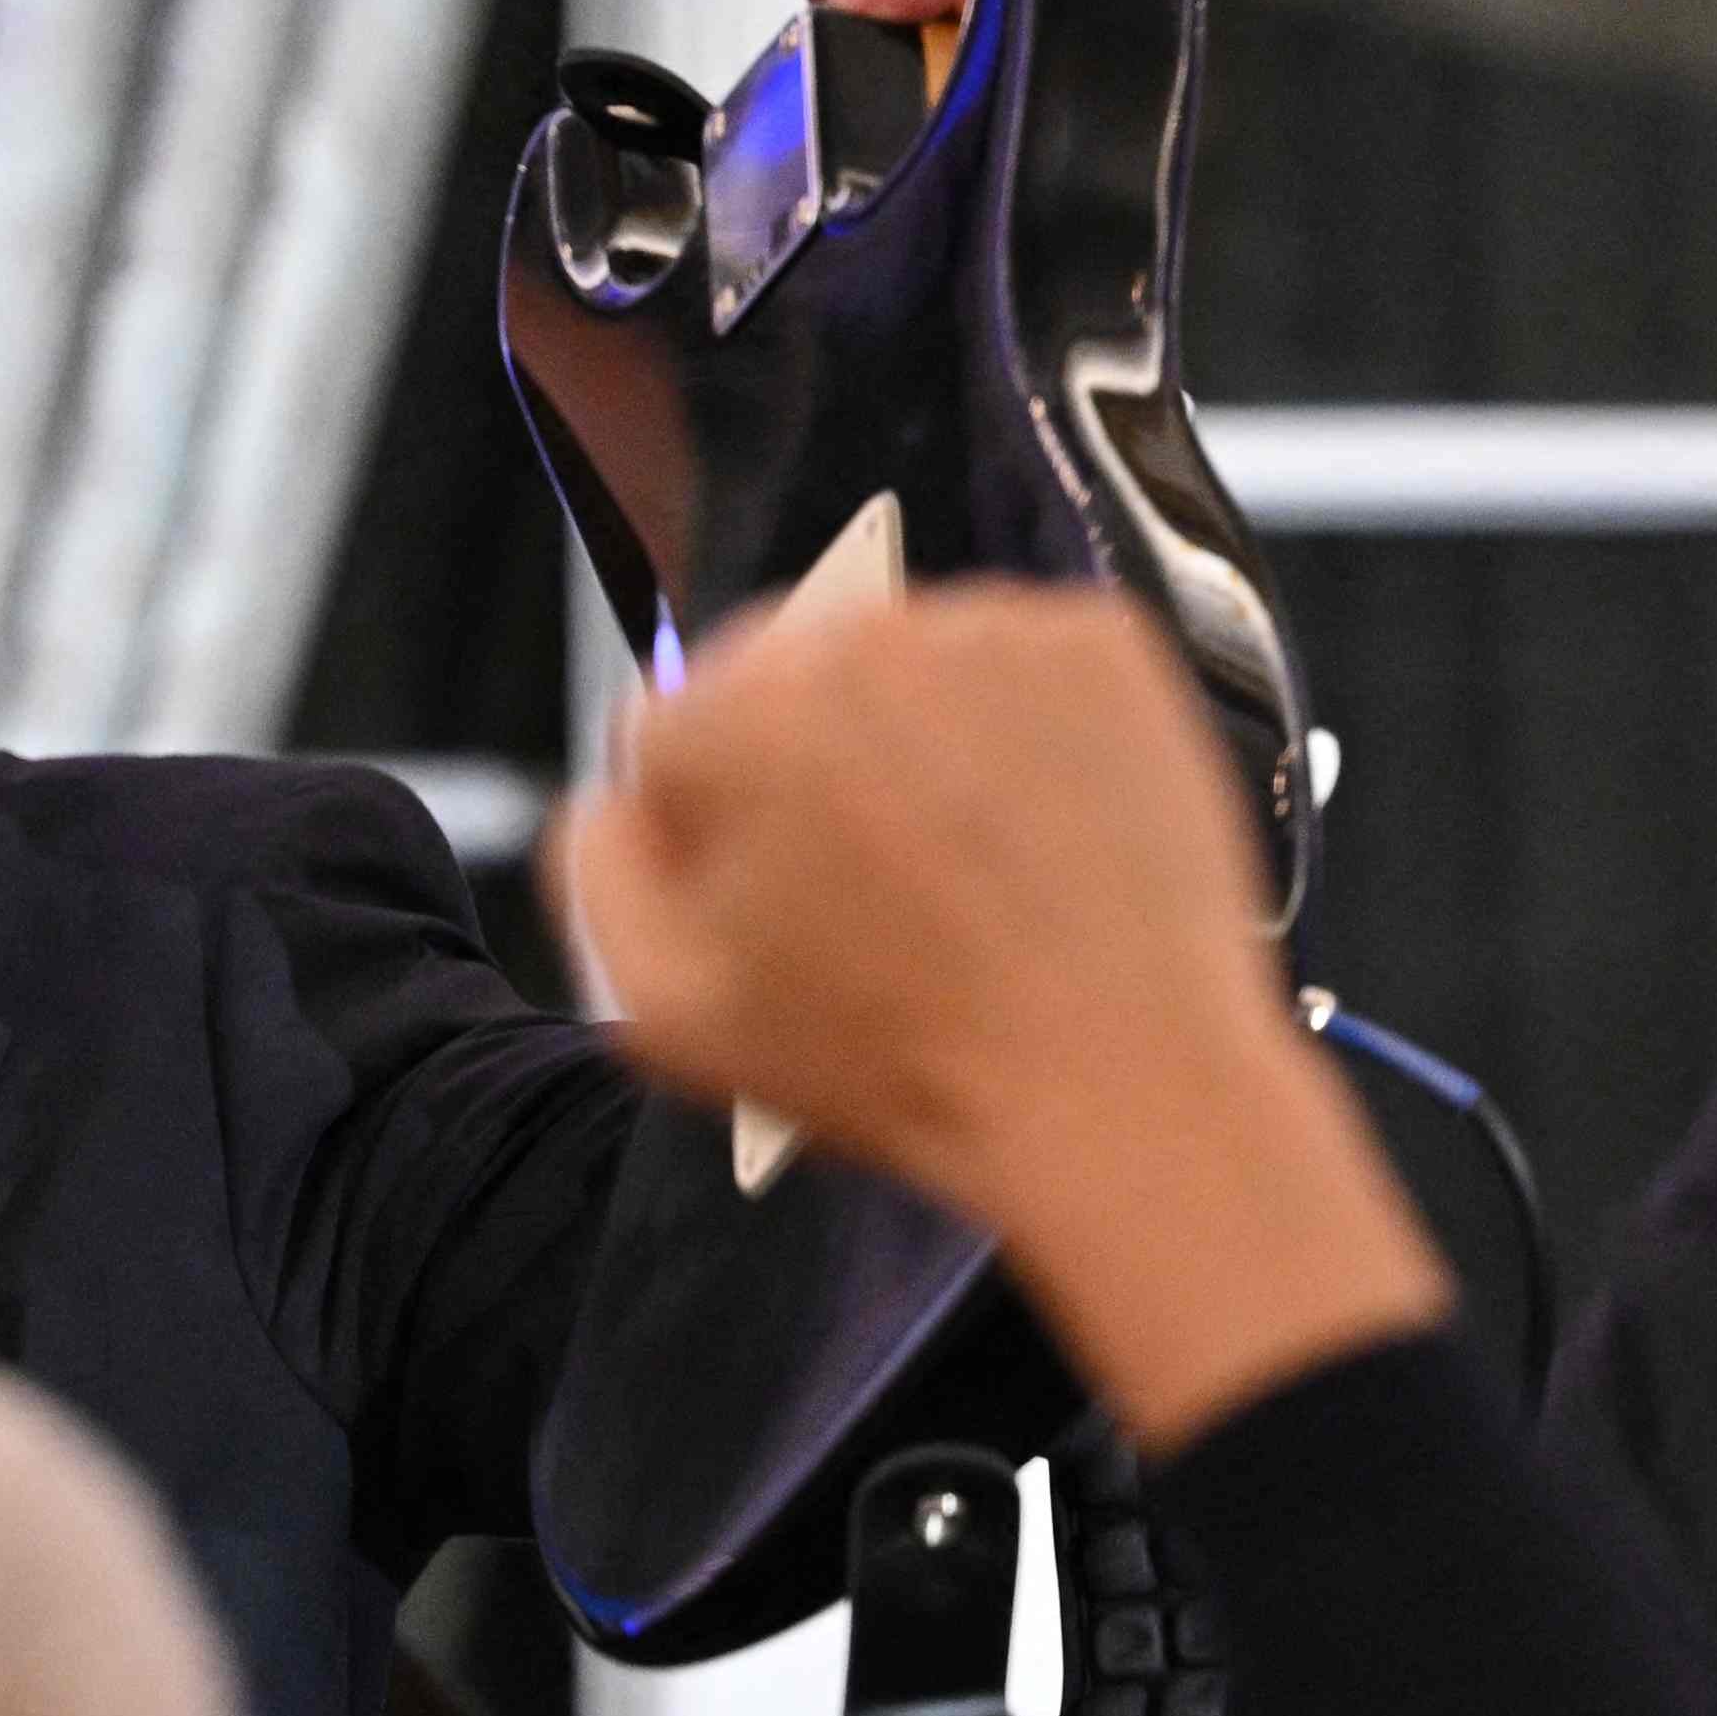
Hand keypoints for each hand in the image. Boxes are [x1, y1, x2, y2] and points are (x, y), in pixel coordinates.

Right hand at [547, 579, 1443, 1455]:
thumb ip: (593, 876)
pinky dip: (1021, 727)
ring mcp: (993, 629)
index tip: (778, 899)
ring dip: (915, 739)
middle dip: (809, 765)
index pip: (673, 729)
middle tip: (879, 889)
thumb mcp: (668, 1017)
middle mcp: (860, 636)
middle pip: (785, 676)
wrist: (1123, 1086)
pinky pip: (1020, 659)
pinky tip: (1036, 828)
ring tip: (970, 866)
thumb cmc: (899, 1065)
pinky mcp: (1100, 639)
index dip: (713, 829)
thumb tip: (607, 796)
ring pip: (906, 663)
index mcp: (738, 713)